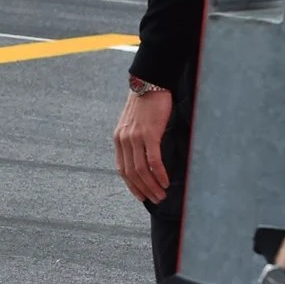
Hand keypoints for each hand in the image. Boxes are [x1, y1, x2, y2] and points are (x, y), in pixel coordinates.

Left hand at [113, 86, 171, 204]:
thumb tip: (145, 156)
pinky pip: (152, 160)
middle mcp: (123, 140)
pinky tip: (165, 182)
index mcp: (119, 139)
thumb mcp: (135, 124)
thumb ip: (135, 139)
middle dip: (143, 190)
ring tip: (162, 195)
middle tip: (156, 200)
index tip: (141, 196)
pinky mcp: (149, 134)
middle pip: (131, 173)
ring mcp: (135, 137)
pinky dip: (159, 173)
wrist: (151, 83)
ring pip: (141, 170)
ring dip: (152, 185)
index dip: (131, 185)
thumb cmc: (146, 104)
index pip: (122, 169)